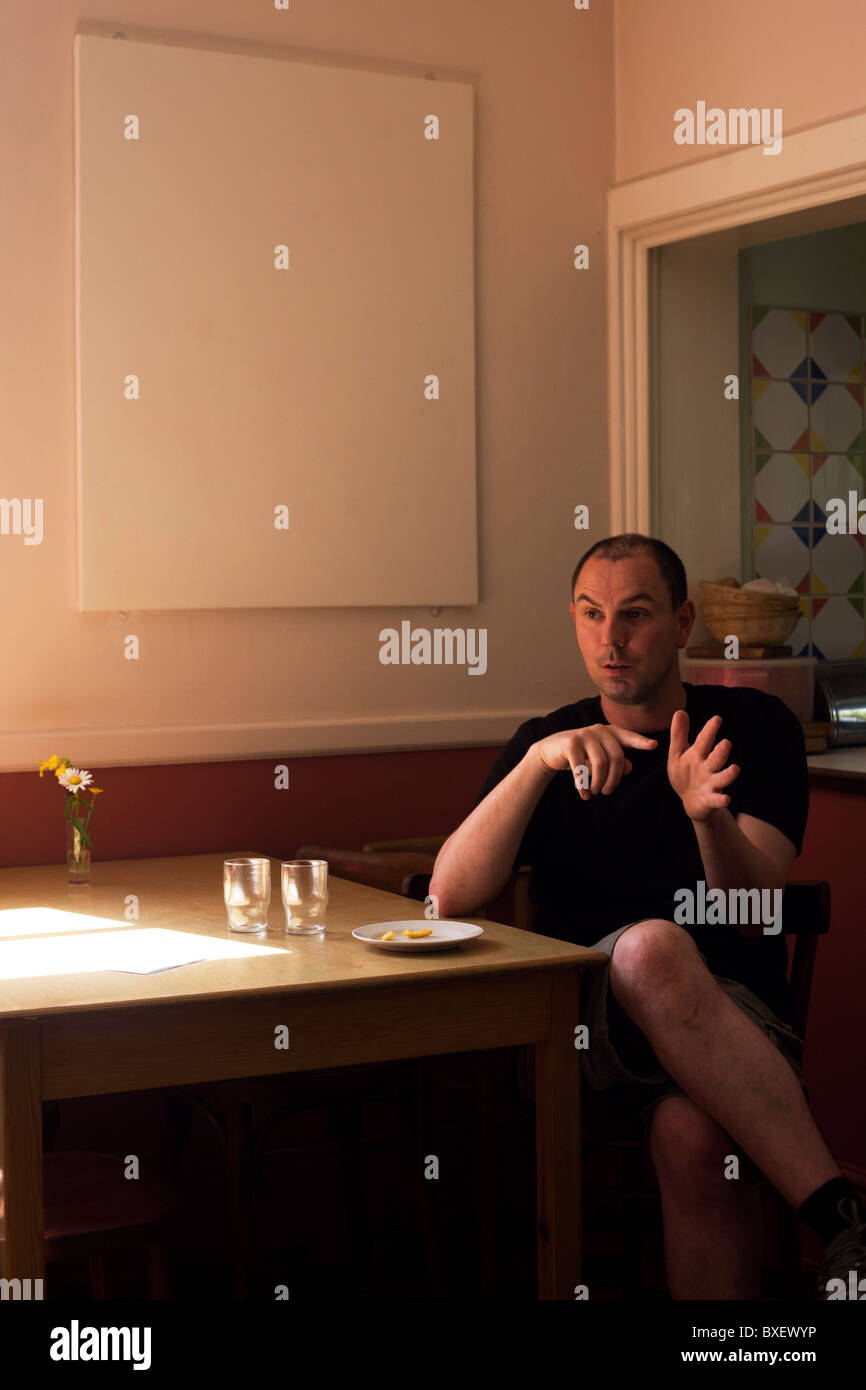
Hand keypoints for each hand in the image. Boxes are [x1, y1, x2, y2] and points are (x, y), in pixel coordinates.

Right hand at [534, 724, 657, 800]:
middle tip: (607, 792)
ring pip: (601, 763)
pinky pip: (582, 767)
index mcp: (609, 732)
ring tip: (595, 792)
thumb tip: (629, 767)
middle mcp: (599, 730)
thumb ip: (616, 762)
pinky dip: (584, 784)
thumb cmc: (580, 755)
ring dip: (599, 782)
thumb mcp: (599, 758)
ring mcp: (584, 734)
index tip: (654, 745)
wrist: (551, 750)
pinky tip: (584, 794)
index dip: (641, 742)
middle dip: (614, 779)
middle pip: (616, 757)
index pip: (628, 737)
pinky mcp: (571, 743)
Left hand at [667, 710, 739, 821]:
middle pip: (716, 758)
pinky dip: (721, 800)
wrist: (691, 801)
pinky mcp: (710, 799)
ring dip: (728, 774)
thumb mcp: (677, 754)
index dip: (710, 730)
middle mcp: (708, 768)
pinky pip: (717, 800)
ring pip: (722, 778)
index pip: (705, 741)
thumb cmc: (685, 774)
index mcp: (699, 755)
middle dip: (721, 751)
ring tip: (735, 769)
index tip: (717, 719)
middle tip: (726, 743)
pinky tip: (726, 799)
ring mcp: (711, 783)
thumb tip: (680, 711)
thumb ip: (679, 735)